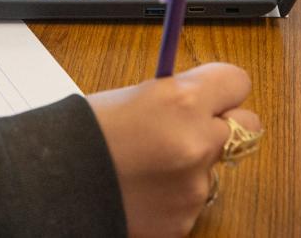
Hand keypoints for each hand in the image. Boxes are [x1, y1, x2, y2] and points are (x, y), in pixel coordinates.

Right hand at [87, 63, 261, 237]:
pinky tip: (143, 190)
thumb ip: (174, 97)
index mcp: (182, 101)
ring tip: (147, 166)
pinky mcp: (185, 220)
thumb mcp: (132, 97)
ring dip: (192, 165)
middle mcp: (198, 142)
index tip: (210, 92)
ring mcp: (195, 186)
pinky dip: (173, 196)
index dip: (221, 87)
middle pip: (247, 125)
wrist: (52, 185)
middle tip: (193, 128)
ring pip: (215, 167)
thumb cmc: (83, 134)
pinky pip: (192, 200)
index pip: (236, 81)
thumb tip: (198, 97)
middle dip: (223, 125)